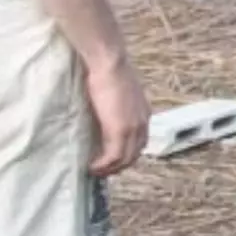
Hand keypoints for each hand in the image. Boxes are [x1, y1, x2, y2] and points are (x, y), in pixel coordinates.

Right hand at [84, 55, 150, 176]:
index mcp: (144, 114)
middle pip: (134, 154)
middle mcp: (142, 123)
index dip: (126, 154)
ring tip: (94, 171)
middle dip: (118, 166)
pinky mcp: (120, 130)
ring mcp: (133, 128)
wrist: (110, 64)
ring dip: (109, 169)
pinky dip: (103, 165)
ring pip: (124, 159)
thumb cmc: (109, 72)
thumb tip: (105, 113)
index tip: (111, 160)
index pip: (139, 142)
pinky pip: (113, 156)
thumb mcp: (118, 93)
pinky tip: (91, 167)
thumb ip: (116, 106)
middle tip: (101, 171)